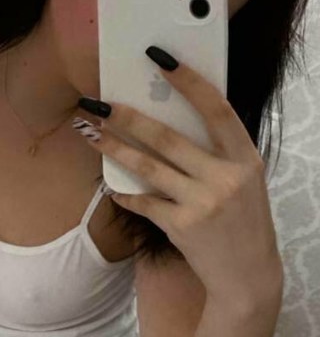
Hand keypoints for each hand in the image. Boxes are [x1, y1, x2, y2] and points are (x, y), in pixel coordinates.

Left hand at [77, 51, 283, 306]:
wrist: (247, 276)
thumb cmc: (242, 220)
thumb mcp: (243, 180)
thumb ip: (216, 152)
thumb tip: (169, 116)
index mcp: (246, 158)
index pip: (216, 109)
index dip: (188, 81)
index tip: (160, 59)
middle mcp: (226, 177)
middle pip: (168, 137)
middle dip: (127, 116)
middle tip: (98, 101)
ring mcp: (203, 202)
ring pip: (147, 167)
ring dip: (113, 148)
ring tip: (89, 131)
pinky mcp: (182, 226)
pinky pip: (143, 202)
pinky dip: (124, 193)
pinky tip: (111, 187)